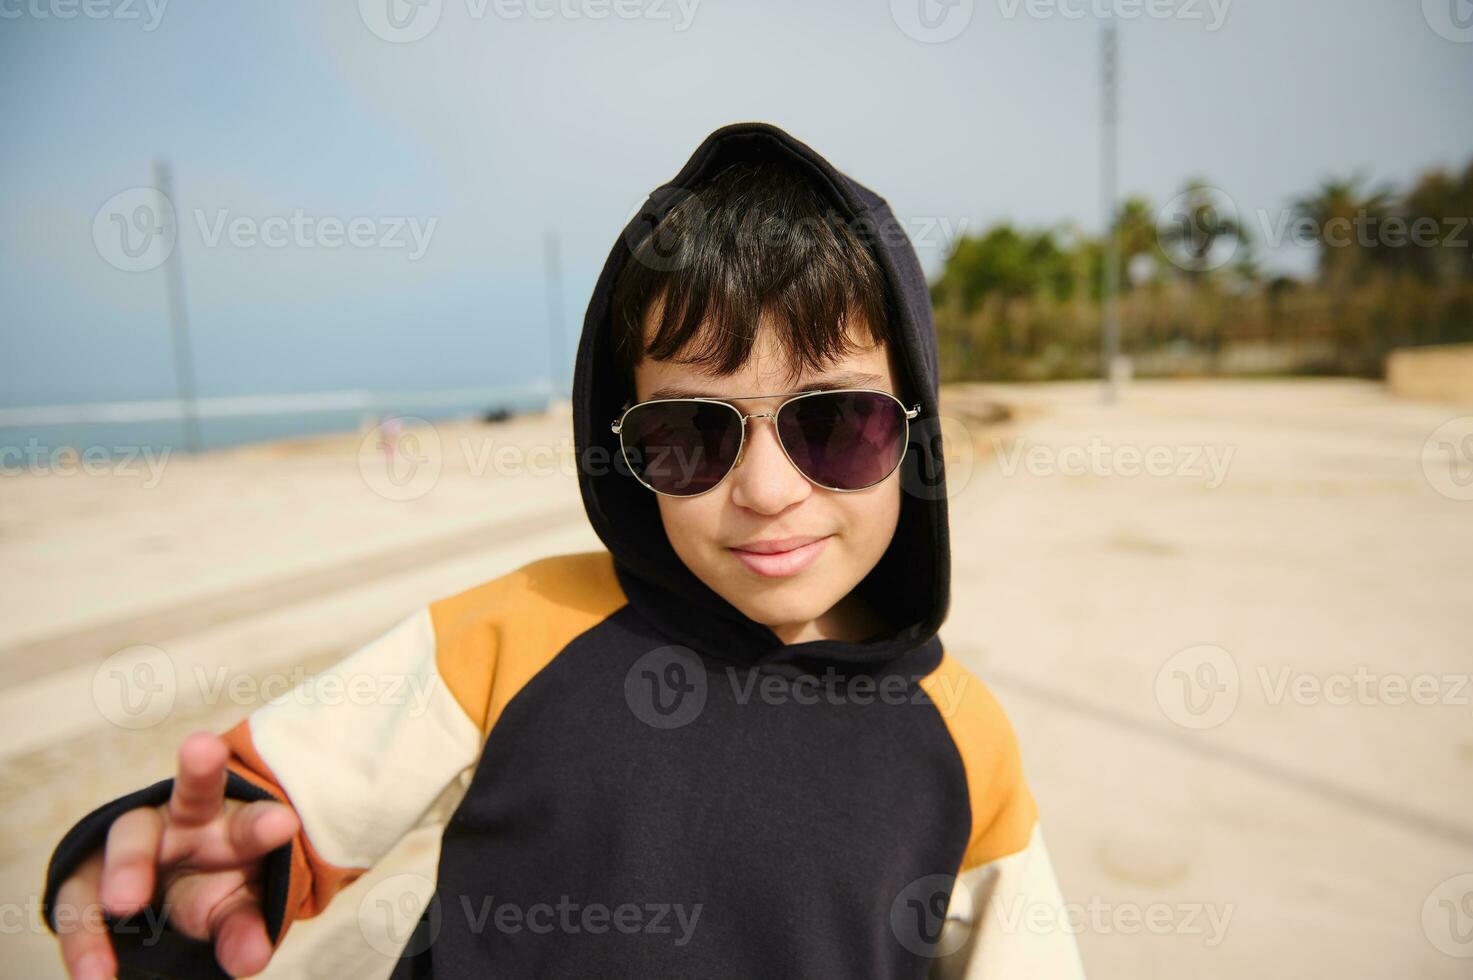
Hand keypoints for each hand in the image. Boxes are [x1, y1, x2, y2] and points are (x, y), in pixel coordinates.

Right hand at [52, 730, 300, 978]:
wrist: (170, 886)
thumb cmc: (217, 890)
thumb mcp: (235, 909)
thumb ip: (243, 929)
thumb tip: (249, 961)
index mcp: (233, 825)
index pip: (251, 819)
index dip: (262, 824)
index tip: (283, 823)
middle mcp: (185, 820)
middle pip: (193, 794)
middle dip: (195, 790)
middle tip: (211, 831)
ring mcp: (135, 841)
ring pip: (130, 837)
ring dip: (126, 867)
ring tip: (123, 905)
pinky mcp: (87, 875)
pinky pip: (79, 899)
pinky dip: (86, 937)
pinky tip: (95, 973)